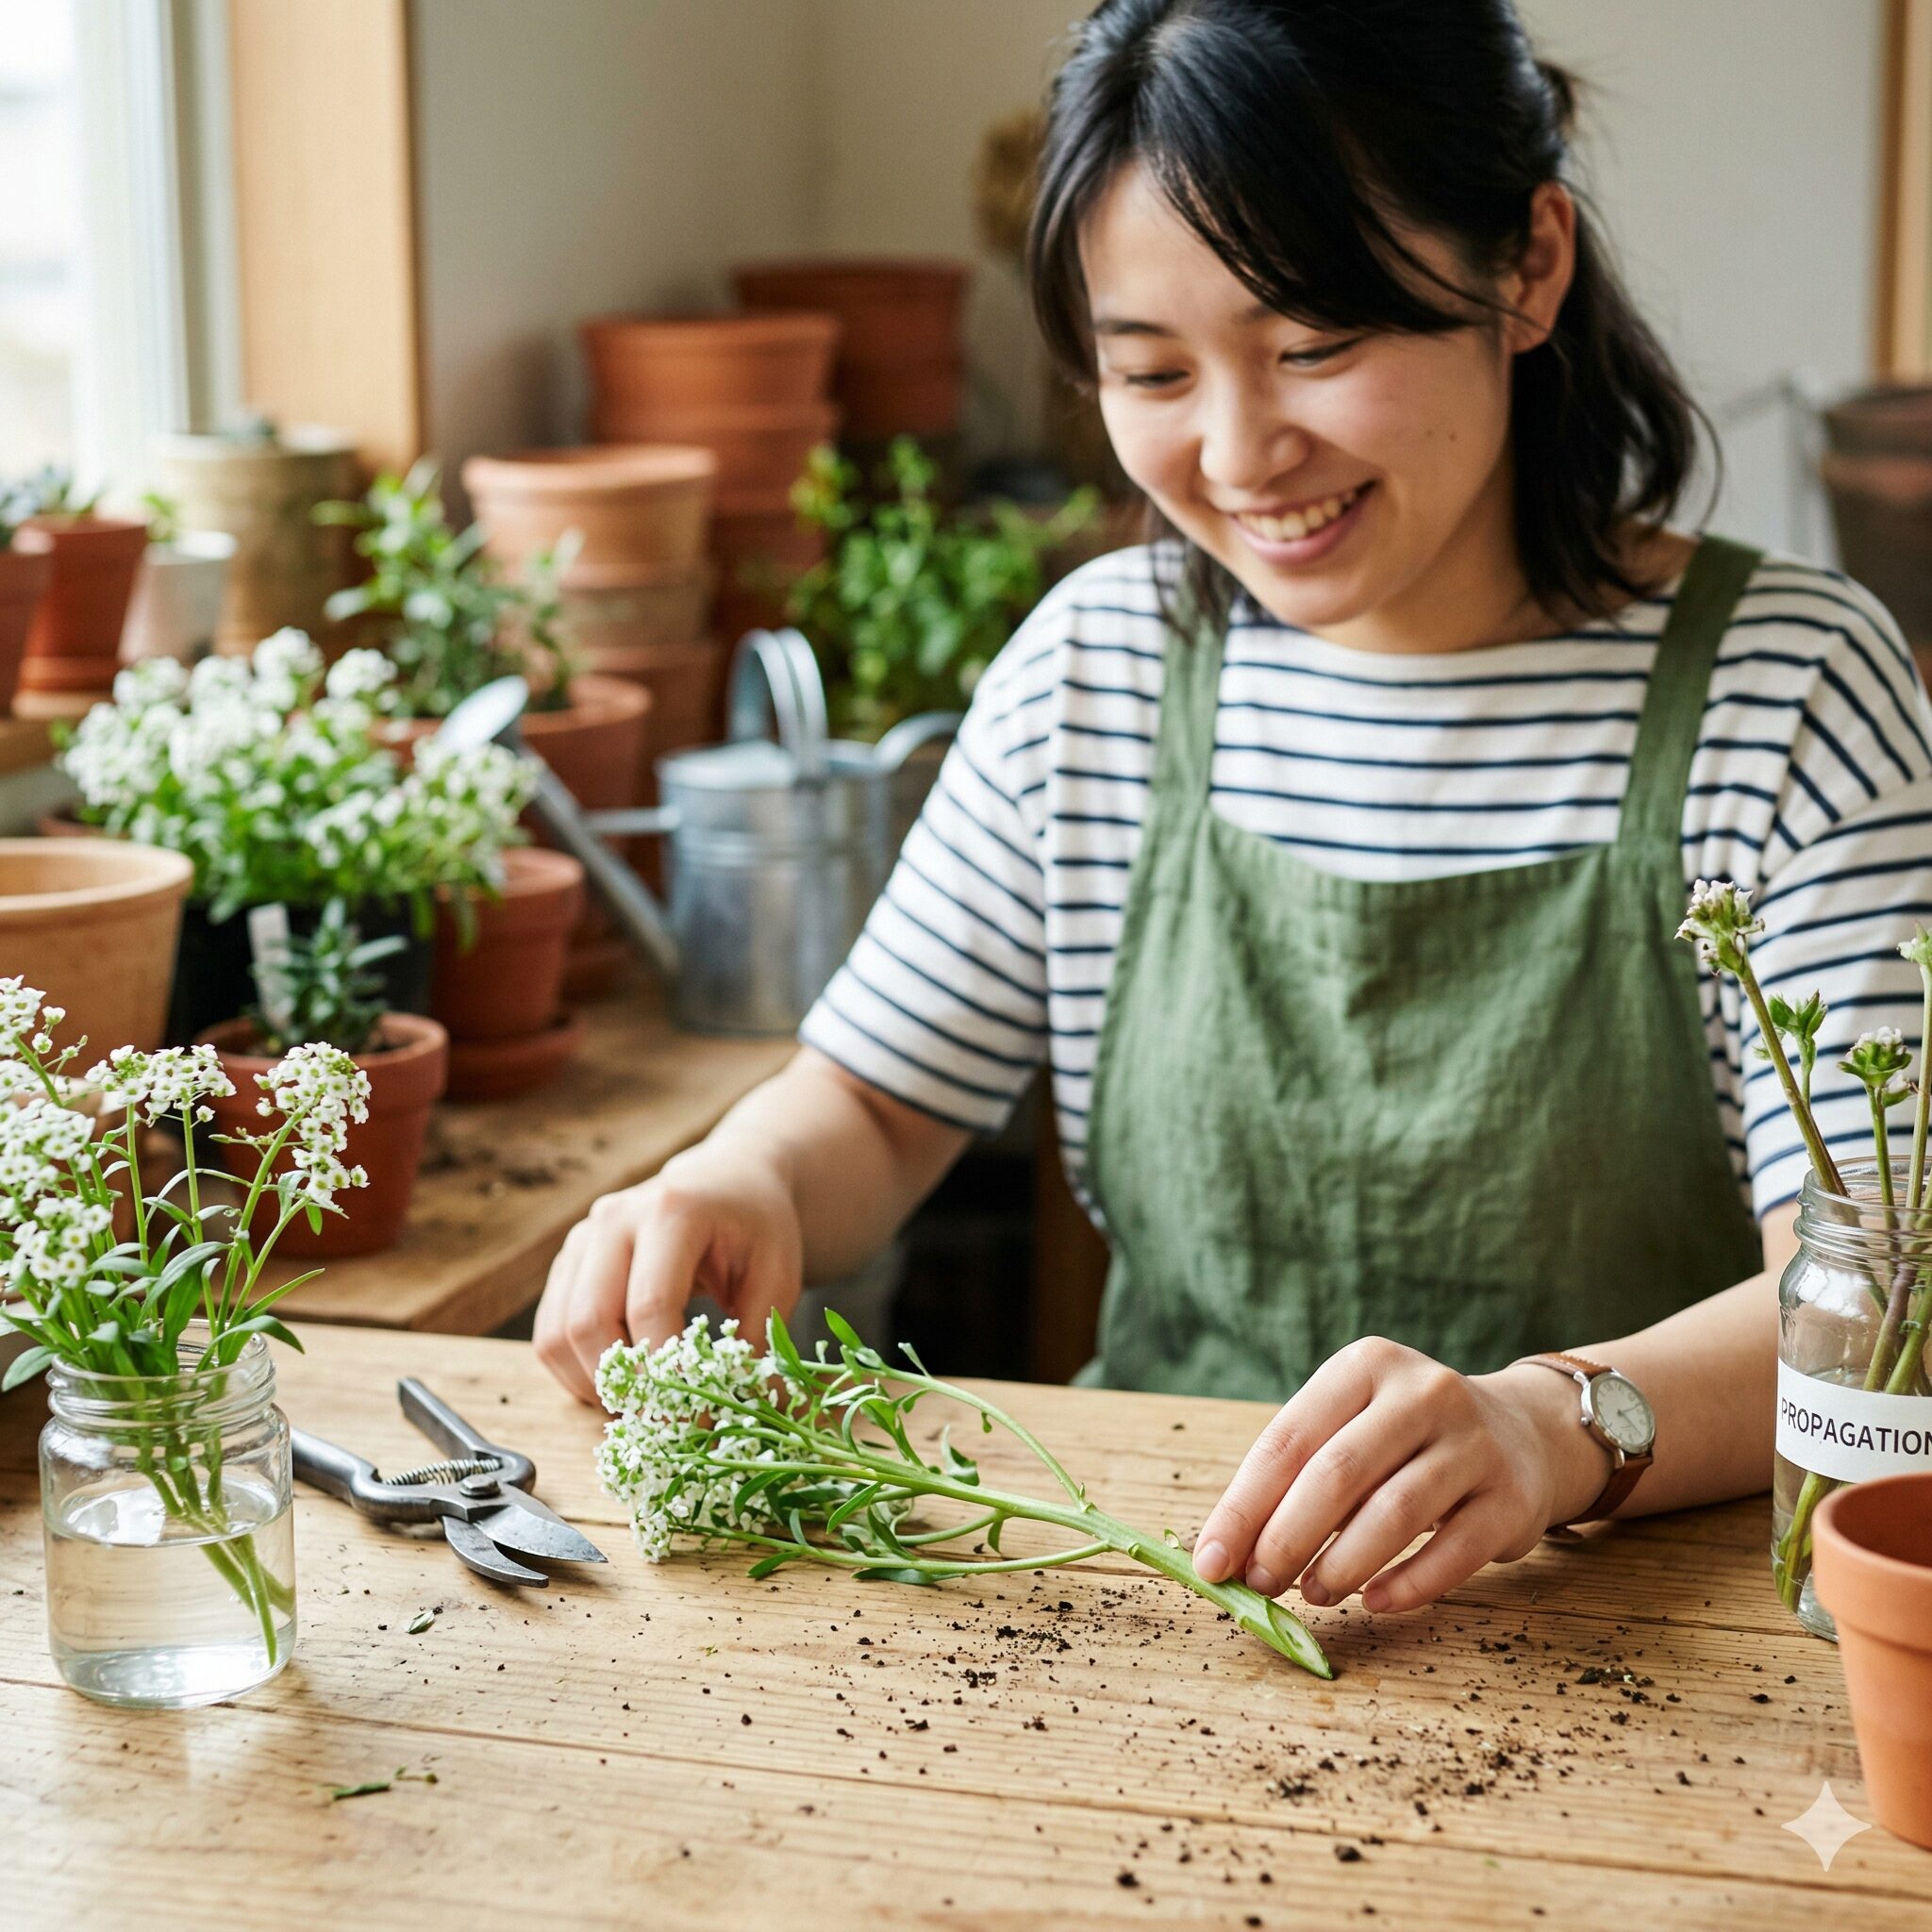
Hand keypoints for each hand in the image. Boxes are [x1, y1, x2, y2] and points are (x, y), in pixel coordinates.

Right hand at [533, 1144, 803, 1404]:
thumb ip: (759, 1339)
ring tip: (640, 1410)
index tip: (695, 1418)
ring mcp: (582, 1238)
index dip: (667, 1373)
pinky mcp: (568, 1261)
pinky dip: (576, 1371)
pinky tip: (619, 1387)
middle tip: (661, 1424)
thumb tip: (744, 1408)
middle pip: (590, 1322)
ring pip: (557, 1333)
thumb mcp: (777, 1274)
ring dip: (592, 1386)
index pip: (650, 1306)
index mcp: (671, 1212)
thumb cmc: (757, 1226)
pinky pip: (550, 1332)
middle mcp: (613, 1219)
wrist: (727, 1178)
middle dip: (623, 1386)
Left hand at [1191, 1337, 1610, 1612]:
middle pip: (1337, 1473)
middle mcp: (1422, 1392)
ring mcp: (1473, 1442)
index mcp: (1365, 1366)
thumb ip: (1295, 1479)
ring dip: (1341, 1564)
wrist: (1523, 1434)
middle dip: (1286, 1538)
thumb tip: (1228, 1553)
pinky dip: (1407, 1584)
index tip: (1211, 1562)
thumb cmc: (1405, 1440)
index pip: (1288, 1440)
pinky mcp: (1511, 1497)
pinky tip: (1373, 1602)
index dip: (1243, 1506)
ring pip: (1394, 1512)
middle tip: (1259, 1584)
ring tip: (1311, 1593)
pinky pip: (1453, 1551)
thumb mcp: (1351, 1428)